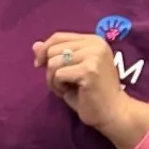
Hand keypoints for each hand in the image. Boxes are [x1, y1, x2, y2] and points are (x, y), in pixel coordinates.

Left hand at [33, 32, 148, 148]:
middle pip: (53, 50)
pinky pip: (58, 75)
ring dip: (52, 80)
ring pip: (53, 62)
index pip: (58, 37)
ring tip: (66, 88)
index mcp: (93, 40)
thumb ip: (55, 56)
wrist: (112, 111)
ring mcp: (94, 56)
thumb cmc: (90, 92)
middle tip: (61, 83)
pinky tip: (70, 92)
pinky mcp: (89, 70)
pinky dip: (57, 87)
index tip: (39, 65)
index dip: (44, 50)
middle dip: (49, 69)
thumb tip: (35, 45)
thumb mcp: (69, 70)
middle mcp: (96, 44)